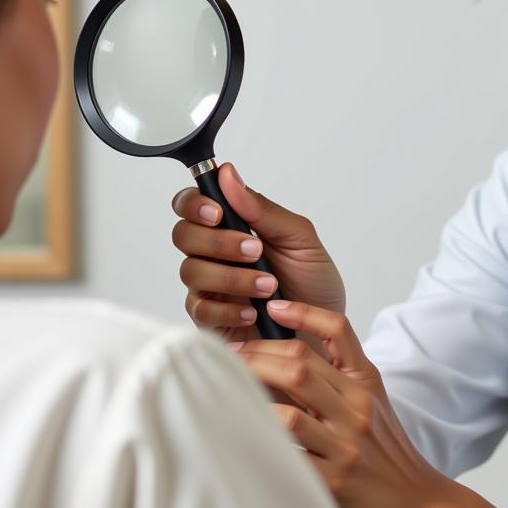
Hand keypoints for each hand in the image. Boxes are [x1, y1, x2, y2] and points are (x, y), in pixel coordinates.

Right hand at [172, 162, 345, 344]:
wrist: (323, 333)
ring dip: (231, 276)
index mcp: (233, 226)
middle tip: (255, 250)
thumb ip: (262, 209)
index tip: (218, 213)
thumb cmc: (314, 284)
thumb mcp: (300, 240)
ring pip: (191, 271)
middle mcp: (215, 254)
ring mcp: (210, 286)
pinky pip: (200, 310)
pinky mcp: (210, 320)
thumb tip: (228, 173)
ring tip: (268, 285)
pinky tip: (252, 311)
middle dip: (219, 242)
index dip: (194, 203)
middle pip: (183, 235)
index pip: (191, 204)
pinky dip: (228, 309)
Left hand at [228, 298, 454, 507]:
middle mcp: (357, 407)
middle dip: (256, 354)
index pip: (338, 330)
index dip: (304, 312)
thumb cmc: (386, 451)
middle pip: (300, 363)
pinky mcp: (335, 479)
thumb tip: (281, 357)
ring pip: (291, 405)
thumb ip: (337, 379)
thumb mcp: (372, 402)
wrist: (418, 501)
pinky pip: (290, 452)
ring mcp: (346, 443)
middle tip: (229, 356)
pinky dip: (262, 439)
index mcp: (365, 382)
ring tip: (228, 388)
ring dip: (252, 392)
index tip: (273, 308)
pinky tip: (240, 432)